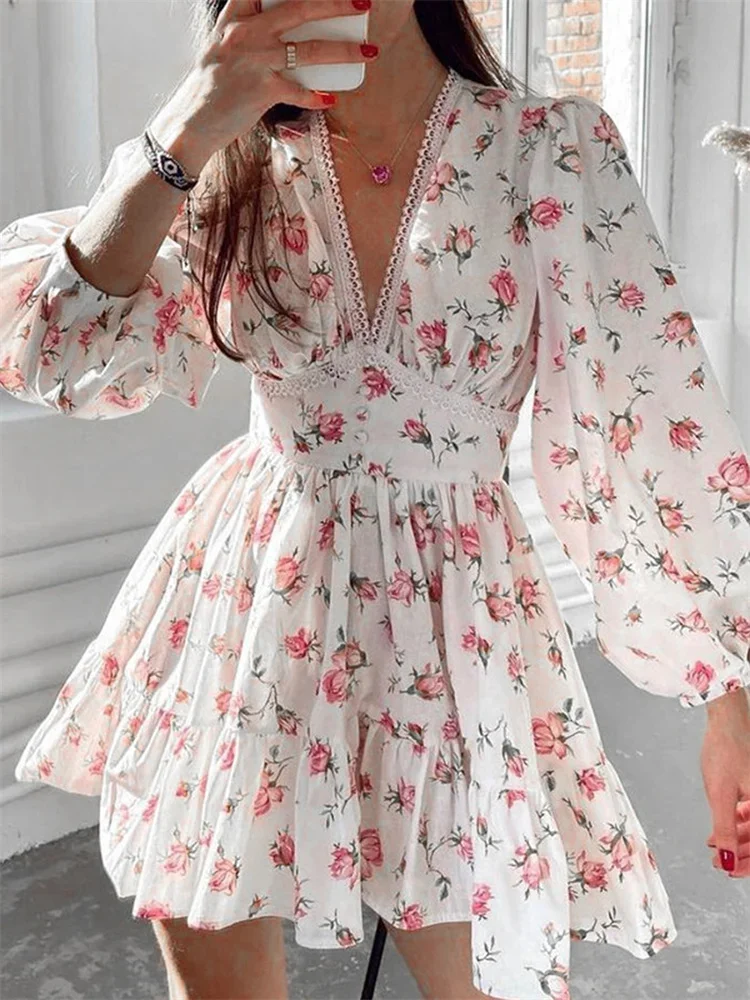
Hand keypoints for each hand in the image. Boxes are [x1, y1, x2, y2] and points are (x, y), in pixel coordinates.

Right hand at [158, 0, 377, 163]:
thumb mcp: (223, 45)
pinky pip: (300, 91)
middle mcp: (247, 32)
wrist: (192, 121)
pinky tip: (330, 97)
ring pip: (311, 50)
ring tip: (369, 50)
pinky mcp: (263, 91)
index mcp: (236, 15)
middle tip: (362, 3)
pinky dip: (317, 96)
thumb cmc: (212, 84)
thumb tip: (288, 28)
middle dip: (337, 5)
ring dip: (345, 50)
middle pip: (301, 9)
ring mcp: (256, 60)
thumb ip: (249, 29)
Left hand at [701, 688, 749, 877]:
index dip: (745, 863)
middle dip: (739, 853)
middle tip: (718, 860)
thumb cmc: (725, 751)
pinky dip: (737, 825)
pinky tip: (722, 826)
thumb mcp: (720, 795)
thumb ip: (724, 830)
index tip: (727, 869)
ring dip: (736, 840)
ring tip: (715, 844)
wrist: (726, 723)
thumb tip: (728, 860)